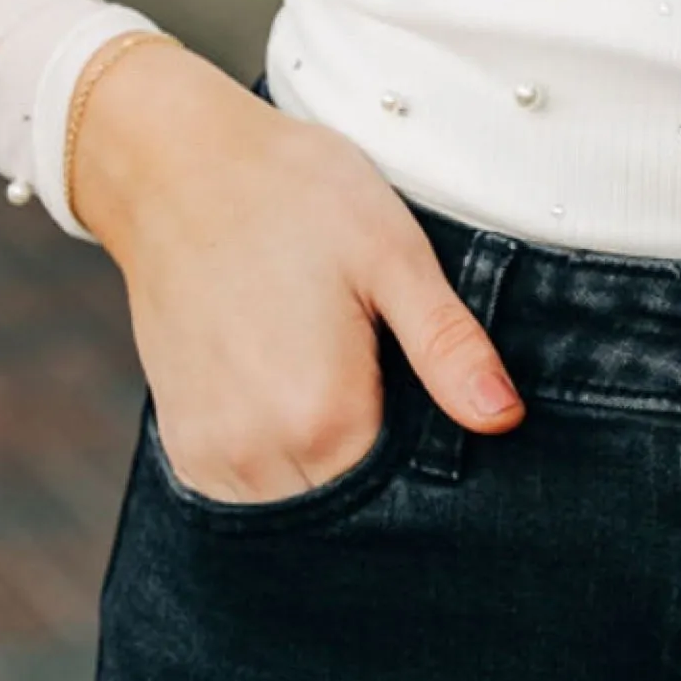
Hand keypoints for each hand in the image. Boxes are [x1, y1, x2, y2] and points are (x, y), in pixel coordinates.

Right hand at [70, 39, 525, 502]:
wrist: (176, 167)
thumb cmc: (294, 195)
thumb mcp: (392, 254)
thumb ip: (448, 346)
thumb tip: (504, 418)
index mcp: (322, 415)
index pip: (402, 498)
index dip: (434, 469)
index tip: (439, 414)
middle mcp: (257, 453)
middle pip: (347, 514)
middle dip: (383, 482)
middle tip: (398, 394)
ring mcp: (210, 454)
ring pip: (297, 511)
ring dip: (331, 476)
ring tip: (346, 393)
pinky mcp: (182, 442)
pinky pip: (247, 494)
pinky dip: (283, 469)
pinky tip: (299, 404)